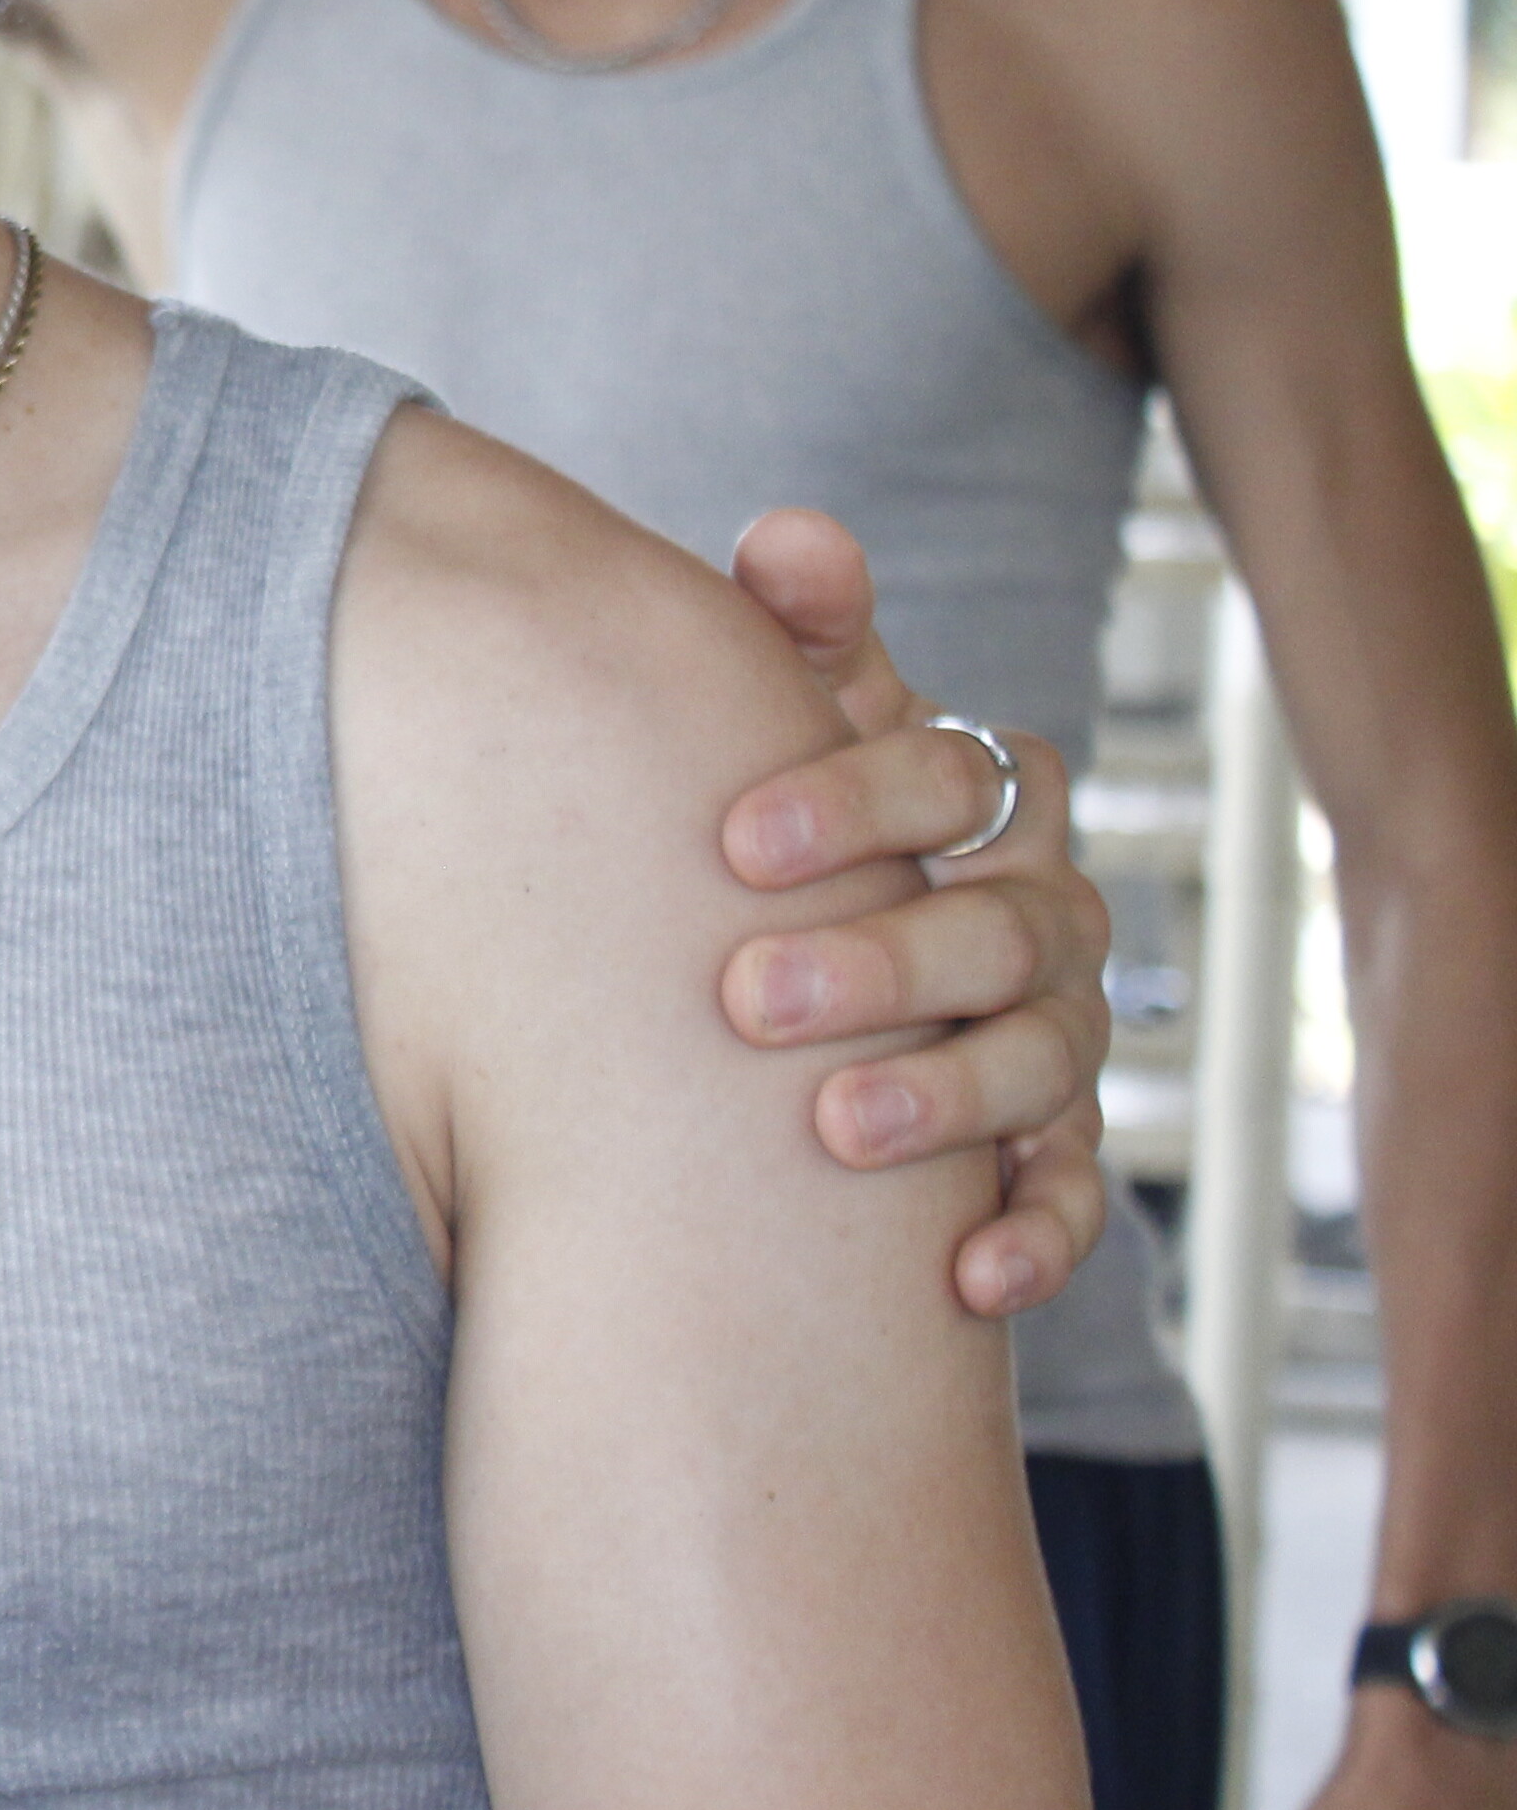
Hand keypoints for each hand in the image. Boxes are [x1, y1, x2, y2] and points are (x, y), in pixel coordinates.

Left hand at [708, 509, 1114, 1319]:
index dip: (859, 797)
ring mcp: (1053, 1036)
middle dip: (885, 962)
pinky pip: (1076, 1196)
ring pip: (1046, 1063)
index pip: (964, 773)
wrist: (769, 976)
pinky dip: (1036, 1234)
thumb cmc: (777, 829)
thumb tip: (791, 537)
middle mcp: (1037, 914)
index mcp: (977, 799)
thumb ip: (796, 638)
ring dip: (948, 1098)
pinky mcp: (1046, 1153)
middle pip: (1006, 926)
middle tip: (751, 998)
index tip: (734, 841)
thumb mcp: (779, 726)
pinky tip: (968, 1273)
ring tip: (835, 1129)